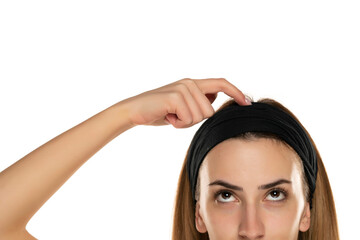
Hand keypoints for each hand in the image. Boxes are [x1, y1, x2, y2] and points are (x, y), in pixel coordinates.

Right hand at [121, 78, 249, 127]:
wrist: (134, 111)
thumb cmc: (159, 112)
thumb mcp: (182, 106)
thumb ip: (198, 102)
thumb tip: (214, 99)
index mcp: (193, 84)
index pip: (221, 83)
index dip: (236, 92)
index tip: (248, 102)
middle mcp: (190, 83)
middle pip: (210, 111)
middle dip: (195, 120)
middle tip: (177, 117)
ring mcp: (183, 88)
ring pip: (200, 116)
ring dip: (185, 123)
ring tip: (171, 116)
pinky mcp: (175, 96)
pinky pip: (188, 119)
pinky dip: (178, 124)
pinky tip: (167, 117)